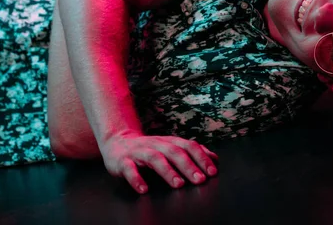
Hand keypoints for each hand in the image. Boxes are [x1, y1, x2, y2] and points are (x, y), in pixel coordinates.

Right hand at [101, 132, 218, 193]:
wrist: (117, 141)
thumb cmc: (149, 148)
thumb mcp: (171, 147)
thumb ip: (192, 152)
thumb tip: (215, 159)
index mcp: (169, 142)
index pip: (189, 146)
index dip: (201, 157)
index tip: (212, 172)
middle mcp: (156, 144)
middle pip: (174, 152)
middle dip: (188, 165)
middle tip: (200, 180)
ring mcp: (139, 152)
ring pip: (154, 158)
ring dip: (168, 171)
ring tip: (178, 184)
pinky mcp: (123, 161)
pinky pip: (130, 169)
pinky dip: (137, 179)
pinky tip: (144, 189)